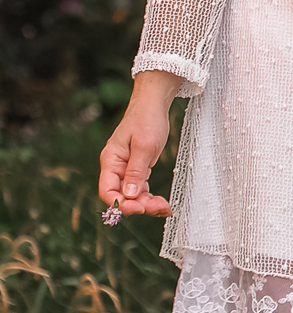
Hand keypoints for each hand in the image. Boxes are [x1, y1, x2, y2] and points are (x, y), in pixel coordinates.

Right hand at [98, 73, 178, 217]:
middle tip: (160, 209)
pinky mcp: (137, 168)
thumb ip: (135, 171)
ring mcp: (126, 169)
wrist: (153, 104)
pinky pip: (140, 189)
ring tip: (165, 208)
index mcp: (111, 161)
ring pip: (133, 195)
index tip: (139, 208)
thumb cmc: (147, 120)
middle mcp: (116, 167)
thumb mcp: (144, 146)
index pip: (108, 191)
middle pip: (122, 196)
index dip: (121, 204)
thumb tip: (128, 195)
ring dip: (147, 204)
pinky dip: (150, 197)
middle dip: (139, 206)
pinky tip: (162, 203)